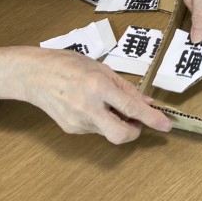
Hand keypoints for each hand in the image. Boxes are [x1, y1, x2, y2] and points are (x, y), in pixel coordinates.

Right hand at [10, 46, 172, 142]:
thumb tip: (146, 102)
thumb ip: (126, 88)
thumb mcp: (102, 69)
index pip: (131, 108)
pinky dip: (101, 120)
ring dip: (116, 122)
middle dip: (134, 132)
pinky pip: (95, 129)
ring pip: (108, 131)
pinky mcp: (71, 129)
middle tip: (137, 120)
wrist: (35, 75)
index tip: (166, 125)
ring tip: (106, 103)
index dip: (151, 118)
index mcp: (98, 86)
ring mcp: (78, 121)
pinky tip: (90, 105)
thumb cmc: (69, 65)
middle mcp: (88, 107)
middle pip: (120, 135)